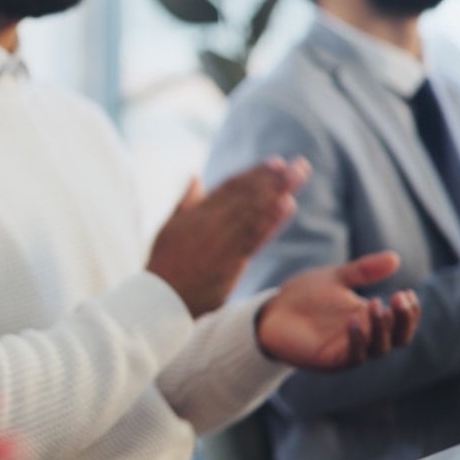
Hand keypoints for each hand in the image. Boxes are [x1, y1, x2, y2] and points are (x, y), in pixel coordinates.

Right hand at [146, 157, 309, 316]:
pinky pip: (253, 237)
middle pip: (247, 196)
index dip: (254, 174)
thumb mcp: (170, 226)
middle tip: (298, 165)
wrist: (161, 297)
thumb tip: (196, 177)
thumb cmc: (164, 263)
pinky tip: (287, 205)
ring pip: (253, 211)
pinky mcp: (230, 262)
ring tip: (298, 177)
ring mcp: (221, 242)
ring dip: (278, 192)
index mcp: (197, 214)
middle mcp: (211, 223)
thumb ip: (187, 202)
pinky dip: (271, 220)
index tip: (276, 162)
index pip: (231, 188)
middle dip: (274, 180)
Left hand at [256, 251, 420, 369]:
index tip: (407, 293)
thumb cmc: (305, 295)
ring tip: (376, 304)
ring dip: (381, 328)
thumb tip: (394, 258)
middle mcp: (365, 337)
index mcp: (370, 319)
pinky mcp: (331, 360)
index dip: (409, 312)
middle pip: (398, 338)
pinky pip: (353, 355)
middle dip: (403, 320)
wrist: (272, 311)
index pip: (401, 323)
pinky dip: (357, 339)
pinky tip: (353, 320)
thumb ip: (363, 270)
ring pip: (378, 348)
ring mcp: (349, 350)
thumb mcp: (335, 278)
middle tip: (399, 299)